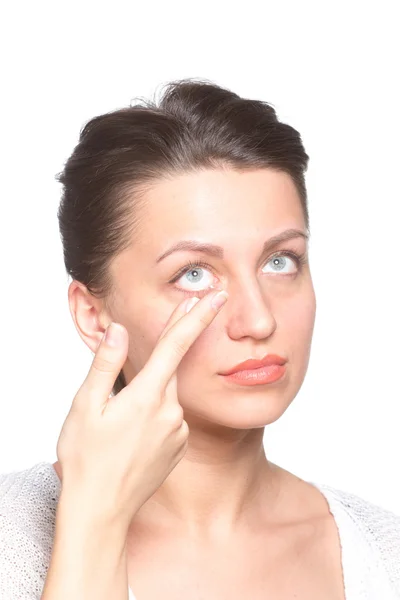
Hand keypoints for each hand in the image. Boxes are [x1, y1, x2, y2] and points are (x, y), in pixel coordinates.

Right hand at [55, 289, 228, 530]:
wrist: (101, 512)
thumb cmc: (86, 460)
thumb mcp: (86, 407)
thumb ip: (106, 364)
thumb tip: (118, 330)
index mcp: (147, 396)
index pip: (176, 345)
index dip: (195, 317)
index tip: (215, 297)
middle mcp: (171, 411)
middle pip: (170, 370)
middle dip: (158, 363)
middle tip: (128, 389)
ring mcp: (178, 431)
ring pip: (166, 396)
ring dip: (148, 397)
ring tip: (118, 426)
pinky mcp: (179, 446)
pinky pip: (170, 418)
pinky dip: (154, 416)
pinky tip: (132, 437)